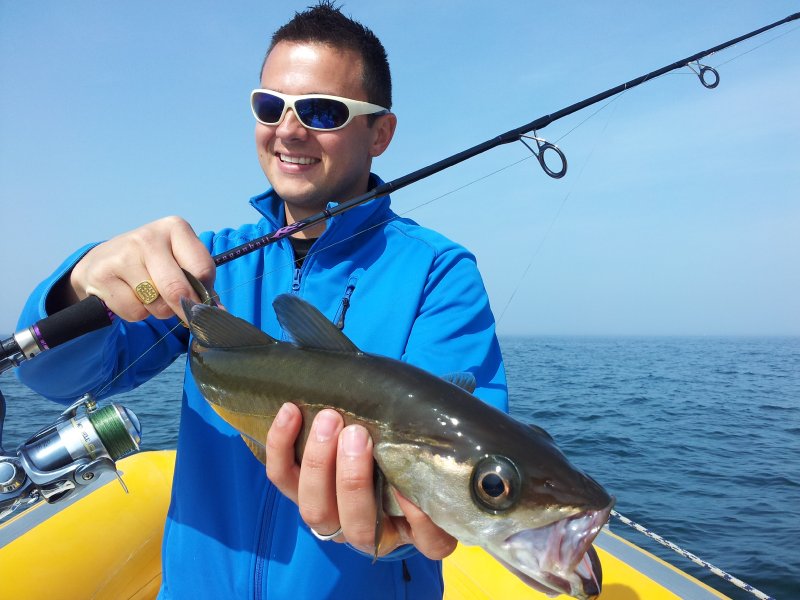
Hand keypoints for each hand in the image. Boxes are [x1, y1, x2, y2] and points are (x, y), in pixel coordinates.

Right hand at [63, 216, 215, 320]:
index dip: (206, 294)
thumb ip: (200, 282)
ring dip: (159, 311)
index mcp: (175, 228)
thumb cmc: (153, 262)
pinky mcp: (103, 275)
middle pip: (178, 288)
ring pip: (156, 304)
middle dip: (186, 310)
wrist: (102, 260)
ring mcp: (123, 255)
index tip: (204, 304)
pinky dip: (138, 313)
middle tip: (188, 317)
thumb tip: (218, 313)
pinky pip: (134, 312)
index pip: (202, 269)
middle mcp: (148, 237)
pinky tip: (131, 296)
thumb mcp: (179, 261)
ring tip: (150, 295)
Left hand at [265, 403, 457, 559]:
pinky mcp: (298, 495)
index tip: (418, 487)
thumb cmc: (409, 446)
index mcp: (415, 529)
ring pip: (316, 509)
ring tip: (329, 420)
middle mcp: (371, 533)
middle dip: (353, 479)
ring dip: (319, 463)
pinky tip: (290, 411)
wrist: (368, 443)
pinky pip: (282, 479)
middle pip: (359, 524)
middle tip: (358, 434)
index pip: (428, 539)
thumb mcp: (430, 441)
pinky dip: (282, 445)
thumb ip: (439, 427)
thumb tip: (462, 383)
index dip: (421, 519)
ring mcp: (332, 518)